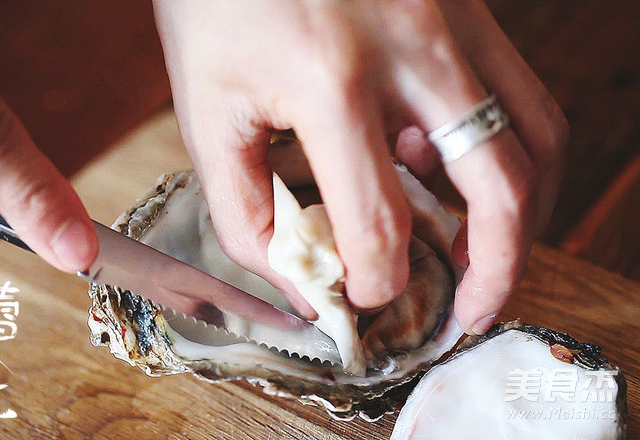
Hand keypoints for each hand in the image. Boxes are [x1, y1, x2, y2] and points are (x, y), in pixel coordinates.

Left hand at [153, 0, 567, 330]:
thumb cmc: (215, 4)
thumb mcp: (206, 109)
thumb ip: (246, 210)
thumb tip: (302, 282)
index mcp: (329, 80)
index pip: (381, 221)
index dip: (377, 282)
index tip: (364, 296)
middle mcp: (411, 47)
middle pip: (501, 187)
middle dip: (497, 272)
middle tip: (473, 312)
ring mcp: (454, 20)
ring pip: (536, 136)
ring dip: (526, 214)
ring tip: (487, 256)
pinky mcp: (467, 8)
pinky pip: (522, 93)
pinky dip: (515, 154)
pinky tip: (473, 178)